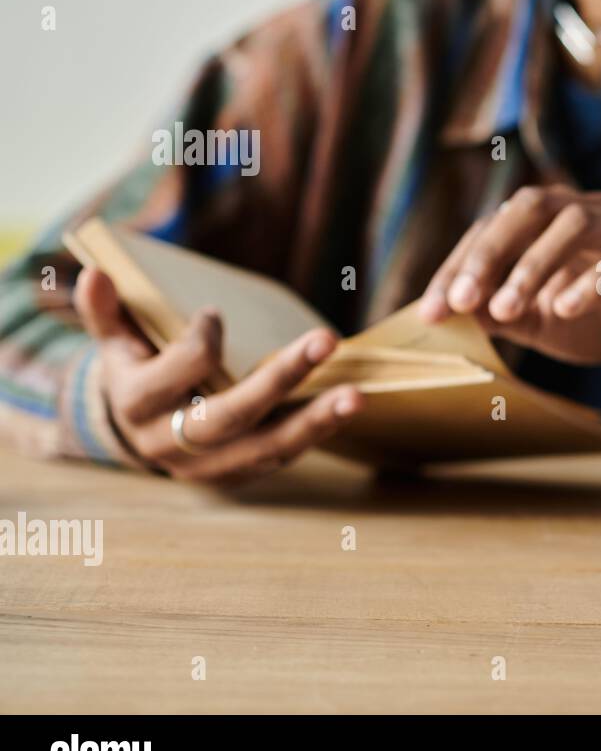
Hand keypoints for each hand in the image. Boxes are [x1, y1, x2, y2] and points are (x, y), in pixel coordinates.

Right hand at [73, 267, 363, 483]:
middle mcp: (170, 443)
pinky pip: (279, 459)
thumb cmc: (135, 372)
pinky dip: (313, 435)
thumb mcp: (116, 343)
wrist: (136, 436)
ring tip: (356, 395)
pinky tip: (344, 409)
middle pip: (230, 413)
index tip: (217, 313)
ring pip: (264, 447)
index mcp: (137, 404)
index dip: (201, 344)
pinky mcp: (235, 478)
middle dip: (280, 377)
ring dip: (314, 421)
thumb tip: (95, 272)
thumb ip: (105, 312)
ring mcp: (206, 467)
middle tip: (327, 340)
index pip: (178, 372)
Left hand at [417, 184, 600, 402]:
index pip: (493, 227)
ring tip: (507, 310)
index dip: (458, 266)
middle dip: (491, 252)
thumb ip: (497, 311)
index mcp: (549, 221)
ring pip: (576, 224)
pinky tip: (564, 308)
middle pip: (531, 206)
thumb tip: (447, 311)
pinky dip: (591, 280)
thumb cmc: (597, 322)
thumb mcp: (536, 320)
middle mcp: (585, 211)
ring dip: (534, 265)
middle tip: (463, 300)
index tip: (432, 311)